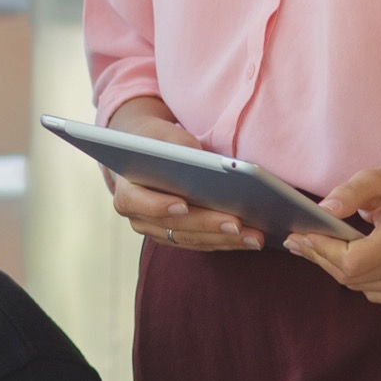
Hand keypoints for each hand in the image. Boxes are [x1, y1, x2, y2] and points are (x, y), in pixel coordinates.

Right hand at [101, 96, 262, 252]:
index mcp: (126, 190)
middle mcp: (138, 217)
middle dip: (207, 225)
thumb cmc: (158, 142)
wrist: (149, 156)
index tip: (183, 204)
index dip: (158, 206)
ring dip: (224, 239)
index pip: (137, 202)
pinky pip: (201, 243)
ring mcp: (157, 231)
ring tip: (254, 236)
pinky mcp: (177, 237)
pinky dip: (225, 242)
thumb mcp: (165, 137)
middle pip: (173, 225)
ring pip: (190, 239)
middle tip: (237, 224)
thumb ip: (179, 148)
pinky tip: (249, 238)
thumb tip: (207, 163)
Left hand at [287, 164, 380, 303]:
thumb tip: (323, 211)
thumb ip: (347, 193)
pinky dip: (360, 278)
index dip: (323, 250)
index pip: (352, 260)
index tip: (302, 236)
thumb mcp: (375, 178)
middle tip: (299, 242)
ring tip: (325, 248)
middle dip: (322, 258)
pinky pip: (374, 293)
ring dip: (338, 269)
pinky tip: (359, 260)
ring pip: (359, 287)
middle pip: (352, 277)